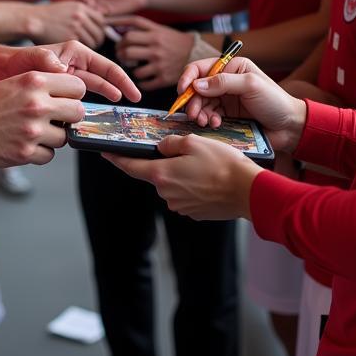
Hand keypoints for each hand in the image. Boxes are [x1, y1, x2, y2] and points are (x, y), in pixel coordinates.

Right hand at [0, 70, 85, 167]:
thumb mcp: (14, 81)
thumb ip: (43, 83)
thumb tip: (72, 90)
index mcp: (35, 81)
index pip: (77, 86)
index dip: (73, 94)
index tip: (67, 99)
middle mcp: (36, 105)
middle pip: (77, 112)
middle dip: (70, 116)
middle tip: (57, 118)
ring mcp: (32, 130)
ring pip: (64, 137)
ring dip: (53, 137)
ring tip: (35, 131)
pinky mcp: (25, 153)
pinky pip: (49, 155)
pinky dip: (41, 152)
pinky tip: (27, 144)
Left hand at [4, 41, 140, 104]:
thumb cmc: (15, 62)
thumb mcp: (32, 59)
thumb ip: (48, 62)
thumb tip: (61, 69)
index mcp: (75, 52)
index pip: (105, 65)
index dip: (121, 79)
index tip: (132, 93)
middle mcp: (75, 64)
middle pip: (104, 78)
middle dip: (119, 88)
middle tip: (133, 102)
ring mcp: (69, 78)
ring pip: (94, 89)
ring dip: (104, 99)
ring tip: (116, 111)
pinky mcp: (62, 91)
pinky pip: (80, 99)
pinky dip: (86, 107)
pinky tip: (90, 117)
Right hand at [28, 0, 106, 47]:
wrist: (34, 20)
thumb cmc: (50, 16)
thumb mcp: (69, 7)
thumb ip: (84, 13)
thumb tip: (101, 21)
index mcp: (81, 8)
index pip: (101, 21)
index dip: (99, 29)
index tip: (95, 35)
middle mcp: (80, 16)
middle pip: (99, 33)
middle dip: (97, 40)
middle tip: (91, 45)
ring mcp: (75, 28)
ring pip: (93, 42)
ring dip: (90, 47)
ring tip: (83, 51)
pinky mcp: (68, 39)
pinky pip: (84, 48)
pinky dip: (82, 52)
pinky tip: (75, 52)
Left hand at [105, 134, 259, 220]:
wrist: (248, 192)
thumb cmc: (223, 165)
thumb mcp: (194, 142)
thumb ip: (171, 143)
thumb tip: (162, 147)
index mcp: (162, 175)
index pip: (131, 167)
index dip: (118, 159)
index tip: (106, 153)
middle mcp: (167, 194)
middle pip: (157, 174)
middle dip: (167, 162)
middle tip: (187, 151)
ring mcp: (180, 205)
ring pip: (174, 183)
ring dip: (183, 174)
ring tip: (205, 164)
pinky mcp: (194, 212)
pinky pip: (187, 194)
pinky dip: (194, 185)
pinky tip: (209, 177)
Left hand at [112, 16, 211, 90]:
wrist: (196, 53)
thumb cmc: (173, 40)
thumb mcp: (160, 29)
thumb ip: (141, 28)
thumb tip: (114, 25)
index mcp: (156, 33)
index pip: (130, 30)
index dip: (118, 34)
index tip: (111, 35)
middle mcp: (157, 47)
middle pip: (127, 49)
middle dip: (120, 52)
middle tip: (120, 53)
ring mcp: (160, 63)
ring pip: (133, 68)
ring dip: (129, 68)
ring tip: (130, 65)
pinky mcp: (164, 78)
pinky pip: (144, 83)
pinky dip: (140, 81)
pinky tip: (141, 76)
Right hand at [177, 56, 307, 152]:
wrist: (289, 127)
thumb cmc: (275, 101)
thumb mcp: (251, 85)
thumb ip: (223, 83)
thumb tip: (196, 85)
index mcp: (232, 67)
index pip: (201, 68)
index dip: (188, 78)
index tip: (182, 91)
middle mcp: (225, 81)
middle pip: (197, 88)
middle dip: (192, 101)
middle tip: (193, 114)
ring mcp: (225, 99)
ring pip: (201, 104)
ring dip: (199, 113)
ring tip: (205, 121)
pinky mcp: (227, 116)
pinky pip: (209, 116)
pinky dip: (207, 121)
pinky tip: (214, 125)